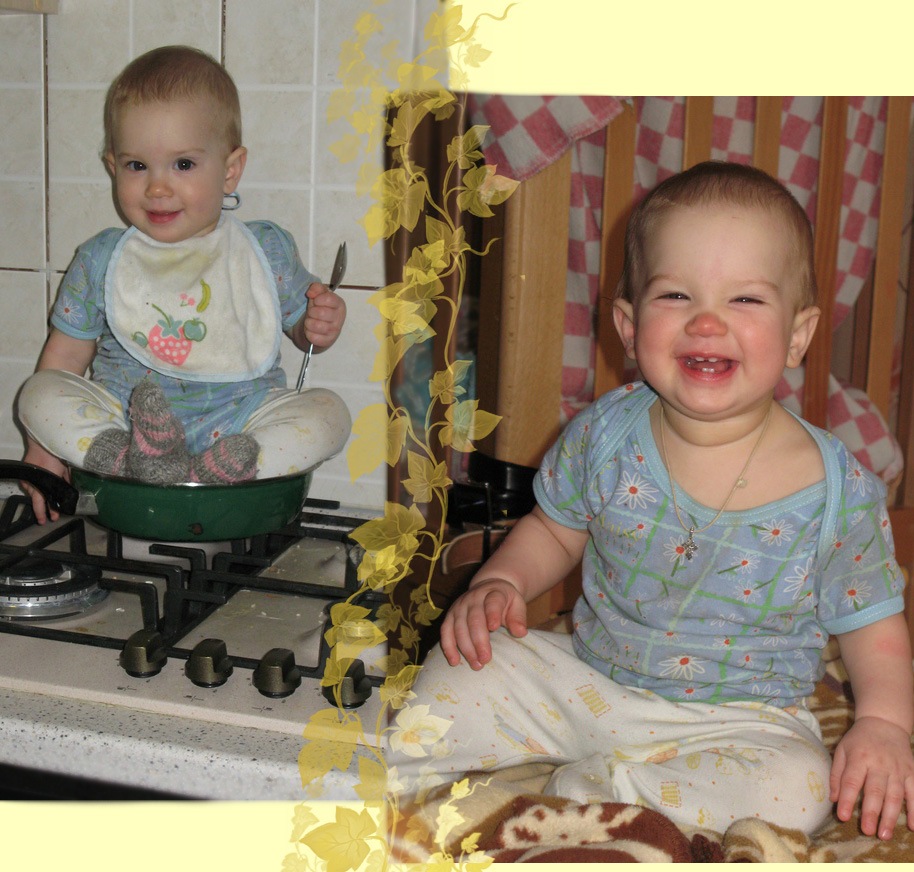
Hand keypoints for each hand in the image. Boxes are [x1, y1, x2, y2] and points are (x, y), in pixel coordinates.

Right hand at [21, 442, 68, 524]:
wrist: (42, 444)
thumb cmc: (55, 457)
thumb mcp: (64, 471)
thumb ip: (66, 482)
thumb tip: (69, 491)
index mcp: (42, 486)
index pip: (42, 504)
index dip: (47, 512)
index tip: (50, 519)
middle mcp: (32, 485)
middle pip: (38, 501)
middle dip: (43, 511)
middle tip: (47, 519)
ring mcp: (28, 480)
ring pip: (35, 493)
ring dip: (42, 497)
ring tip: (48, 504)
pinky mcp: (25, 475)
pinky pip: (32, 484)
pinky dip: (38, 487)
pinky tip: (43, 488)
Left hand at [303, 283, 345, 349]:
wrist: (320, 327)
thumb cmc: (320, 308)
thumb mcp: (319, 295)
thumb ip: (316, 288)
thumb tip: (311, 293)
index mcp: (339, 304)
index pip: (329, 299)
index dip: (318, 299)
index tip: (316, 301)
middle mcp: (340, 318)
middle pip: (321, 313)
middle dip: (312, 312)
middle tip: (312, 313)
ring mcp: (335, 331)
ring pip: (316, 326)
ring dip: (309, 322)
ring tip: (311, 321)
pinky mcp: (328, 341)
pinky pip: (313, 337)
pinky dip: (308, 333)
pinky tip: (312, 330)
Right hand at [439, 578, 526, 669]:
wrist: (488, 587)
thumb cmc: (505, 601)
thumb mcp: (516, 604)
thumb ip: (518, 617)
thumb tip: (521, 632)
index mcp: (492, 593)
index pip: (492, 602)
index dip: (492, 613)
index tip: (494, 627)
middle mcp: (473, 598)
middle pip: (474, 619)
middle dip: (479, 641)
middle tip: (486, 660)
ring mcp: (459, 606)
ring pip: (459, 627)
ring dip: (466, 648)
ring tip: (476, 665)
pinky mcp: (450, 616)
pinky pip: (445, 631)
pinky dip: (448, 647)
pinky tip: (454, 661)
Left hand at [830, 715, 913, 838]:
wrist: (884, 723)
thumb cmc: (859, 740)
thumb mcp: (842, 750)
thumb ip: (837, 774)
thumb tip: (833, 799)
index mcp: (859, 757)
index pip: (851, 781)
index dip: (847, 799)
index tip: (842, 817)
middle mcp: (879, 764)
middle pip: (875, 791)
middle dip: (871, 812)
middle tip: (867, 831)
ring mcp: (898, 769)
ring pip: (895, 796)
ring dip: (890, 817)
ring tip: (884, 835)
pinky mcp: (912, 773)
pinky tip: (913, 826)